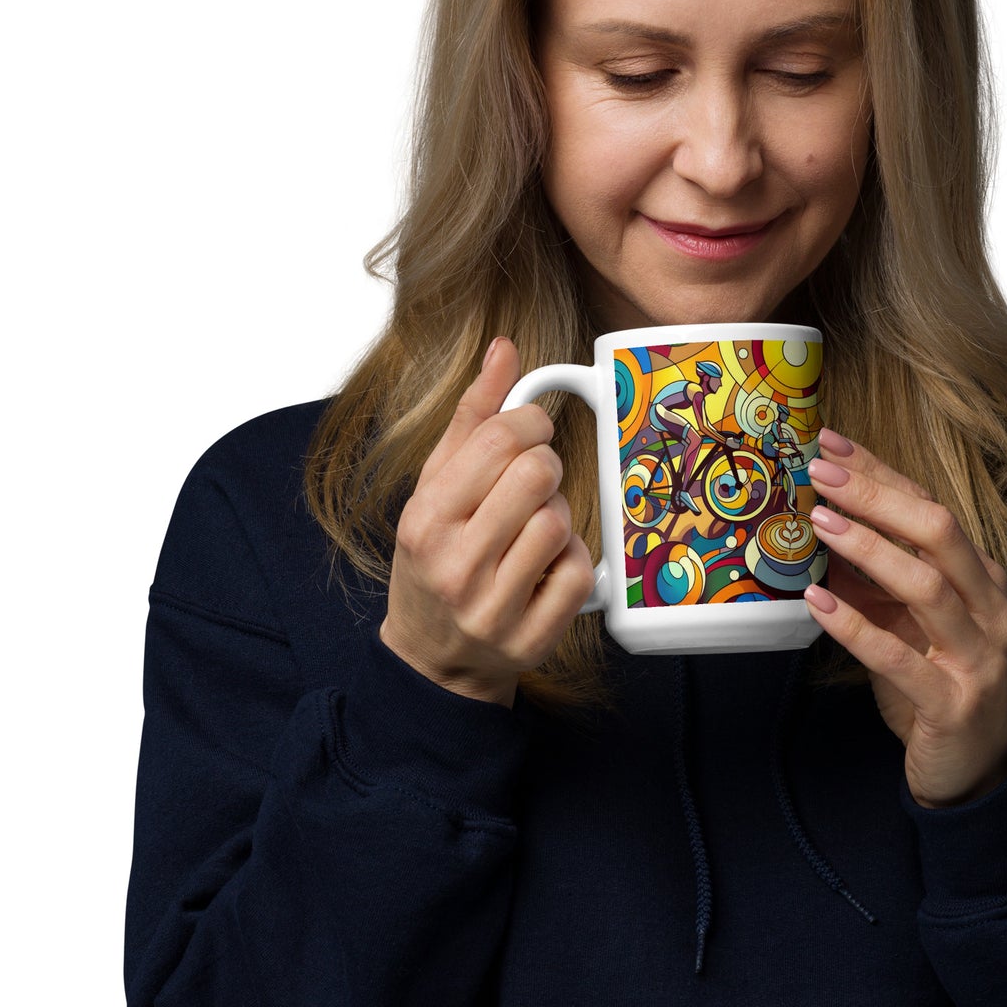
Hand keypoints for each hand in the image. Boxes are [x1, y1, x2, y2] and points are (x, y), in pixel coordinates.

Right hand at [379, 337, 595, 707]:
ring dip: (558, 516)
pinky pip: (580, 572)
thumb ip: (473, 416)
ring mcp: (492, 607)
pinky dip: (573, 562)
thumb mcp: (436, 485)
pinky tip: (547, 567)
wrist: (432, 657)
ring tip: (534, 528)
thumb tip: (505, 348)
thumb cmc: (437, 555)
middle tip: (532, 482)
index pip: (498, 440)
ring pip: (560, 522)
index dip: (529, 423)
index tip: (529, 433)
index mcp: (426, 518)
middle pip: (536, 474)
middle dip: (544, 467)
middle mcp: (454, 564)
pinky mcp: (531, 638)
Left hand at [801, 430, 1006, 807]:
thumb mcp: (905, 620)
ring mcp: (977, 656)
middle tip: (820, 472)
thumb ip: (872, 575)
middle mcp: (990, 608)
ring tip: (818, 522)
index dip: (880, 473)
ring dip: (869, 548)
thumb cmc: (937, 681)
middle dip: (877, 496)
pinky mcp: (952, 704)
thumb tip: (818, 523)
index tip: (830, 445)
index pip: (930, 508)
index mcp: (981, 578)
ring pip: (926, 586)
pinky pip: (899, 659)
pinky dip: (856, 628)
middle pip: (938, 533)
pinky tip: (817, 604)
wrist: (978, 770)